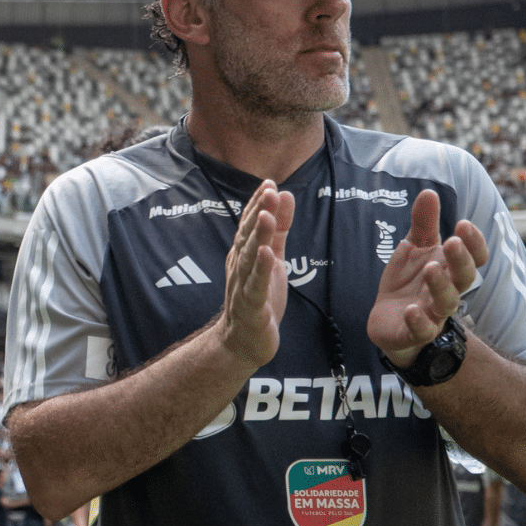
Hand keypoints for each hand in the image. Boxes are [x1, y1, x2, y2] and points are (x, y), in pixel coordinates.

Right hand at [216, 180, 293, 367]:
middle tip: (269, 191)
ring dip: (259, 236)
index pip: (249, 225)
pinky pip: (255, 285)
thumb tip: (285, 195)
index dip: (258, 204)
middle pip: (248, 236)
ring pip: (250, 257)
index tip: (269, 183)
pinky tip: (267, 254)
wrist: (243, 342)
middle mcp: (239, 267)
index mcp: (244, 254)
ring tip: (268, 216)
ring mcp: (243, 286)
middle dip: (258, 213)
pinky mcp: (251, 306)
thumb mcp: (274, 259)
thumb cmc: (258, 299)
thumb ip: (280, 229)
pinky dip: (260, 269)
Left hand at [367, 190, 487, 363]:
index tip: (463, 223)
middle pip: (464, 278)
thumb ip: (423, 224)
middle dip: (460, 260)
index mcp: (450, 270)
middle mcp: (446, 292)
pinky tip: (411, 310)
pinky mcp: (413, 332)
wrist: (389, 320)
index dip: (474, 243)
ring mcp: (432, 313)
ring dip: (440, 286)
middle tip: (452, 242)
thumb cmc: (409, 282)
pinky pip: (421, 329)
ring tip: (430, 269)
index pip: (473, 258)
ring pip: (445, 303)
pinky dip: (418, 321)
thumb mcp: (414, 249)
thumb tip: (429, 191)